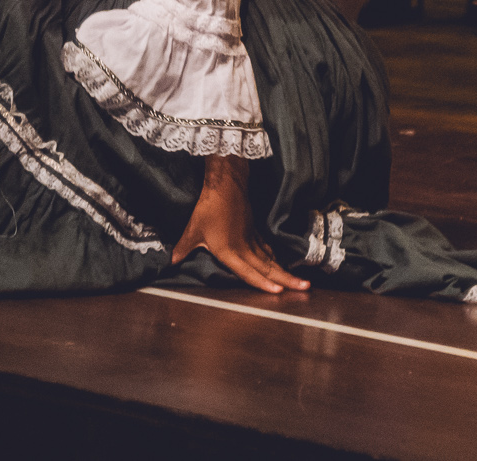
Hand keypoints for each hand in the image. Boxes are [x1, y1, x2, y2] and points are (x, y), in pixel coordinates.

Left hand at [172, 156, 309, 294]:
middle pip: (268, 267)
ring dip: (284, 270)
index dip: (262, 283)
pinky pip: (267, 248)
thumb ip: (184, 247)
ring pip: (270, 258)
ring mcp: (252, 238)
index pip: (248, 272)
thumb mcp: (193, 229)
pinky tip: (278, 262)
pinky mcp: (254, 229)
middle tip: (305, 288)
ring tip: (300, 282)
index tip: (279, 293)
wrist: (225, 183)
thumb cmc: (209, 207)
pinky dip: (274, 257)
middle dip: (287, 280)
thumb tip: (171, 261)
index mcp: (230, 251)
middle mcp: (244, 247)